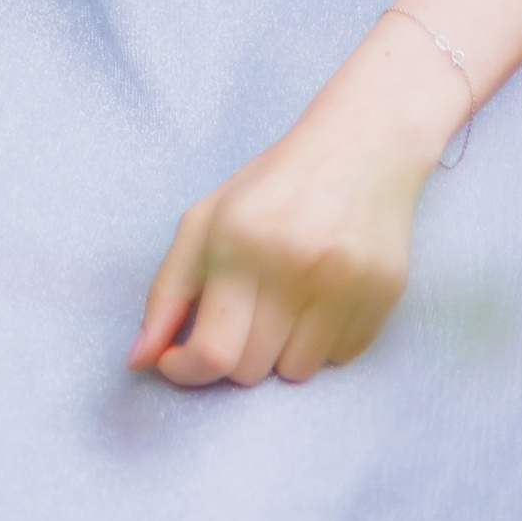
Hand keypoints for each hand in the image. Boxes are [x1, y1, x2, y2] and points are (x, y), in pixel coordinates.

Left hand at [131, 18, 461, 388]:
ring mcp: (343, 285)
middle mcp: (292, 266)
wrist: (362, 147)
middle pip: (249, 370)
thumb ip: (167, 292)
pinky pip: (339, 360)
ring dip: (280, 350)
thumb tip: (138, 361)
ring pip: (295, 373)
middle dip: (234, 352)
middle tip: (241, 312)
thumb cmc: (273, 186)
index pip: (212, 352)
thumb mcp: (207, 221)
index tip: (178, 360)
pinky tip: (323, 296)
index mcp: (239, 241)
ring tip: (286, 300)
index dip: (187, 370)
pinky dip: (323, 342)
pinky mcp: (383, 298)